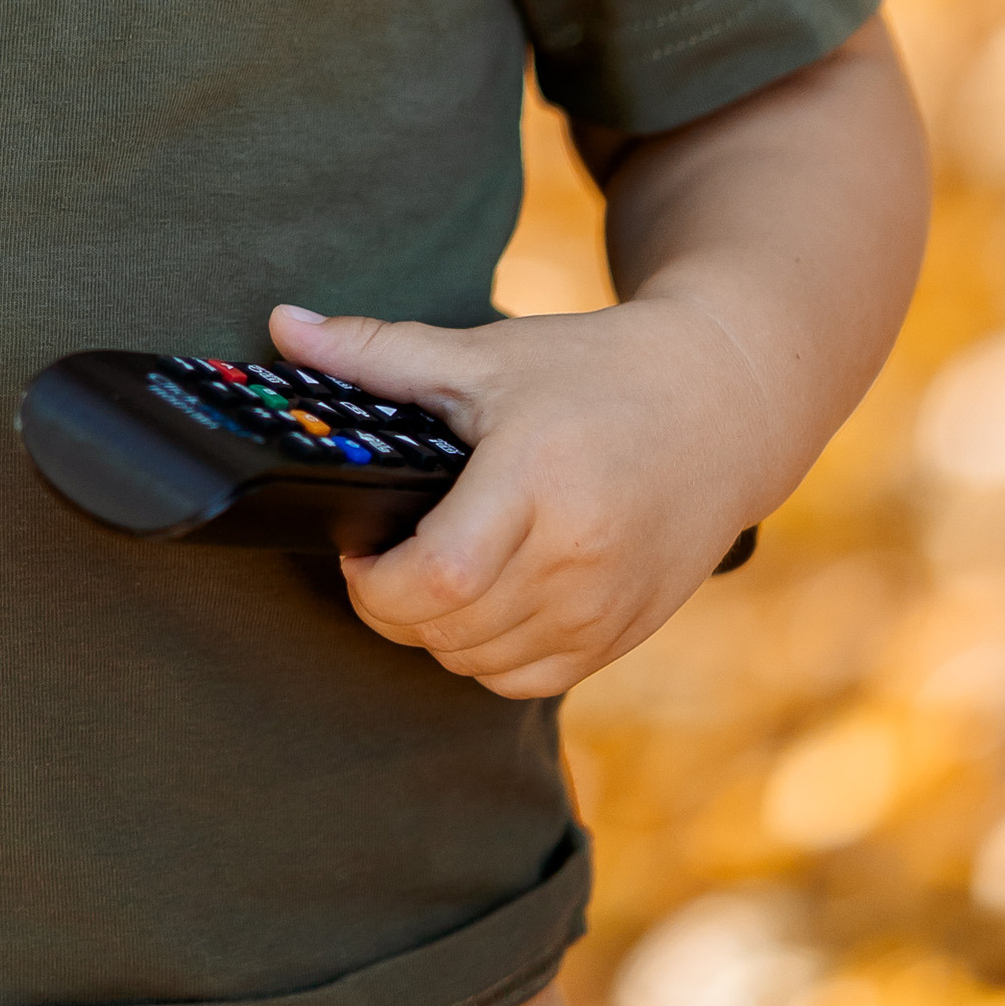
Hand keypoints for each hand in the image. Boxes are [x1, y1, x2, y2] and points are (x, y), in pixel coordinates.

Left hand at [269, 292, 778, 699]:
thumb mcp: (485, 354)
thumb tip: (280, 325)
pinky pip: (527, 680)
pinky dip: (487, 654)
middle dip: (390, 605)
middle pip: (447, 630)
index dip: (374, 582)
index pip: (436, 578)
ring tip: (434, 571)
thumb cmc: (595, 372)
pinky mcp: (625, 635)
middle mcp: (579, 557)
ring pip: (479, 664)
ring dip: (436, 633)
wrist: (723, 406)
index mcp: (538, 480)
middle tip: (384, 556)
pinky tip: (484, 599)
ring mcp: (607, 607)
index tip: (359, 547)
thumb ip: (376, 350)